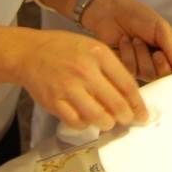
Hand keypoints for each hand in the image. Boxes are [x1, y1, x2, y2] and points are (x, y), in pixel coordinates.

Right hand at [18, 29, 148, 131]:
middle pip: (116, 103)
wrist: (29, 52)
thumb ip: (111, 67)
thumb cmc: (63, 49)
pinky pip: (77, 122)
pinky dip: (85, 124)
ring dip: (107, 123)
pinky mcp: (54, 101)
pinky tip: (87, 119)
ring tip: (108, 121)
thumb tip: (130, 95)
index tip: (142, 113)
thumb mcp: (91, 47)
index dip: (138, 103)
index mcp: (97, 54)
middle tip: (128, 120)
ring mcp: (67, 87)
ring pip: (98, 117)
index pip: (127, 84)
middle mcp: (84, 70)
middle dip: (126, 117)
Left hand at [79, 0, 171, 80]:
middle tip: (155, 52)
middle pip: (164, 77)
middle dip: (159, 64)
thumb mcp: (160, 27)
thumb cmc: (137, 16)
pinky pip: (131, 71)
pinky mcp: (125, 69)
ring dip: (141, 54)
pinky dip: (128, 55)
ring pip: (148, 74)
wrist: (110, 11)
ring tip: (135, 39)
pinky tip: (124, 42)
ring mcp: (141, 67)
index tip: (164, 55)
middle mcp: (157, 62)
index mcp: (169, 52)